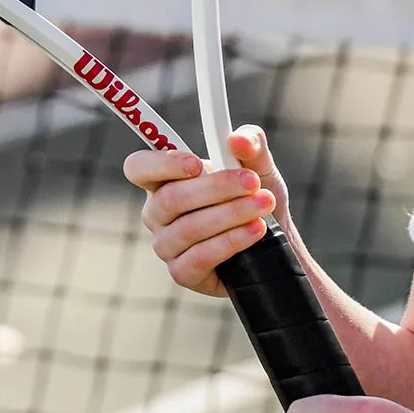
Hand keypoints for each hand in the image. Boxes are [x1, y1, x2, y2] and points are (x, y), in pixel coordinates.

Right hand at [123, 125, 287, 296]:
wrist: (275, 242)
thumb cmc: (255, 197)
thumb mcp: (260, 166)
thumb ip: (251, 145)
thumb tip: (237, 139)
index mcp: (164, 180)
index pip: (138, 168)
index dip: (160, 164)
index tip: (196, 163)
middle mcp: (157, 213)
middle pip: (170, 198)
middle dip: (216, 188)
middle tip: (252, 182)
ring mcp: (167, 245)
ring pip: (188, 228)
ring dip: (231, 214)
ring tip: (263, 206)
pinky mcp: (183, 273)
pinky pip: (200, 257)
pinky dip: (231, 241)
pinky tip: (255, 230)